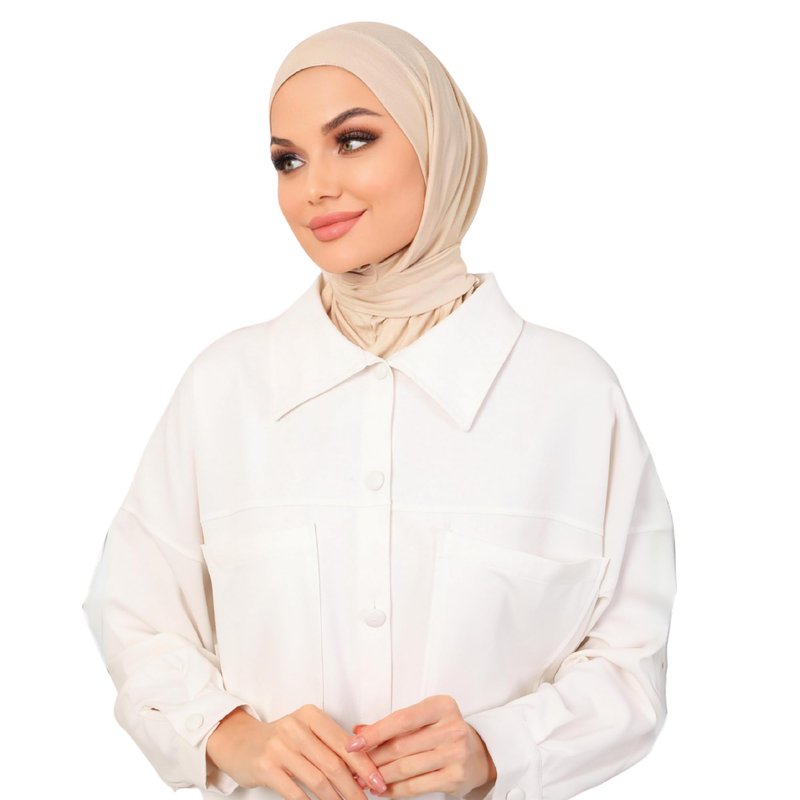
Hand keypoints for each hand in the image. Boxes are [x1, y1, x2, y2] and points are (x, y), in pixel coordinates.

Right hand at [206, 704, 387, 798]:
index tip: (379, 783)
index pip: (345, 743)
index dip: (365, 766)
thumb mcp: (305, 732)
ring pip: (318, 780)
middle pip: (334, 763)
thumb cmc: (279, 739)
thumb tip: (362, 771)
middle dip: (355, 788)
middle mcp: (296, 727)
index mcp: (311, 715)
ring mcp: (280, 746)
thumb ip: (329, 745)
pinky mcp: (266, 767)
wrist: (238, 742)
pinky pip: (296, 792)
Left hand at [344, 695, 496, 798]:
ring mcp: (455, 753)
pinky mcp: (455, 777)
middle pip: (401, 746)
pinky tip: (383, 789)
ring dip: (380, 776)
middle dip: (373, 758)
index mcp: (442, 706)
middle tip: (355, 766)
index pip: (401, 719)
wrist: (479, 754)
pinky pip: (416, 786)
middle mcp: (451, 728)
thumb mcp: (425, 719)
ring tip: (365, 779)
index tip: (354, 743)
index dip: (375, 732)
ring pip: (405, 768)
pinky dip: (395, 790)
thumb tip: (359, 731)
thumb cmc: (445, 732)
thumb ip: (395, 724)